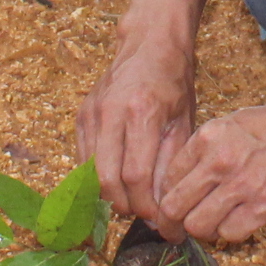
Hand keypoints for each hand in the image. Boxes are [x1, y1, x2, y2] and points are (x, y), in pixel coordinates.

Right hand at [79, 40, 198, 222]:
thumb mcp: (184, 122)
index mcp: (142, 113)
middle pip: (107, 179)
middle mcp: (111, 113)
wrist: (149, 46)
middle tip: (143, 214)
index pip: (136, 175)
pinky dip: (97, 178)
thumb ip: (170, 164)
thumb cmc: (174, 84)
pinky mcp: (81, 116)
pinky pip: (83, 159)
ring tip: (132, 200)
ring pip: (90, 173)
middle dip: (125, 205)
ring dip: (110, 195)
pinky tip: (117, 182)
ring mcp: (91, 114)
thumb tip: (162, 207)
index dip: (145, 205)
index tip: (159, 219)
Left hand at [150, 96, 265, 244]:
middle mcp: (220, 162)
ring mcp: (242, 185)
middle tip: (177, 229)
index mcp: (207, 138)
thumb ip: (203, 151)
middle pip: (174, 207)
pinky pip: (230, 234)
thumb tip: (179, 183)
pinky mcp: (264, 206)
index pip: (168, 179)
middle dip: (172, 223)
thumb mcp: (230, 124)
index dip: (166, 198)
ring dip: (202, 230)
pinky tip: (237, 221)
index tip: (171, 207)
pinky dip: (229, 232)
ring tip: (212, 224)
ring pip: (198, 226)